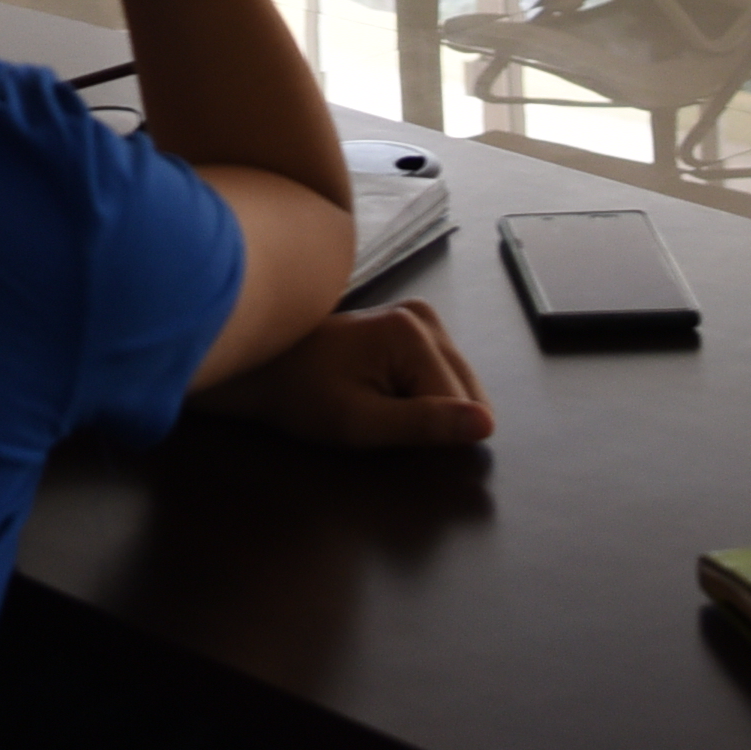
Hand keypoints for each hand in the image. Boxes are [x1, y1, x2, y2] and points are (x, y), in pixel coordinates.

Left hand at [191, 301, 495, 449]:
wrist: (264, 368)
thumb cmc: (301, 396)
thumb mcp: (360, 423)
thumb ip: (424, 424)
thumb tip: (486, 425)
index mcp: (414, 332)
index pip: (460, 406)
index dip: (428, 434)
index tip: (384, 433)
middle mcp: (426, 316)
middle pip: (466, 391)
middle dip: (434, 419)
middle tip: (384, 422)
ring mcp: (421, 317)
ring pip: (458, 386)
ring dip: (429, 409)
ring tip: (382, 407)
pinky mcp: (414, 326)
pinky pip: (442, 375)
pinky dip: (423, 395)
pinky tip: (388, 395)